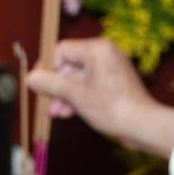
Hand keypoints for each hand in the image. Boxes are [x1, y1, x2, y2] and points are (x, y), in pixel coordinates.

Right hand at [26, 38, 173, 157]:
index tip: (35, 83)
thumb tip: (30, 77)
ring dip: (65, 95)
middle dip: (56, 86)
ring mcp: (110, 69)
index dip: (45, 66)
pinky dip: (78, 97)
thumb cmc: (110, 107)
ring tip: (55, 113)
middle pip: (69, 65)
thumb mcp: (75, 95)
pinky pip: (90, 85)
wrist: (143, 125)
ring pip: (79, 78)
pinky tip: (68, 113)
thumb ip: (51, 83)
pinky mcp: (114, 84)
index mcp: (96, 49)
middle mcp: (104, 54)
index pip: (61, 50)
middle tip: (44, 101)